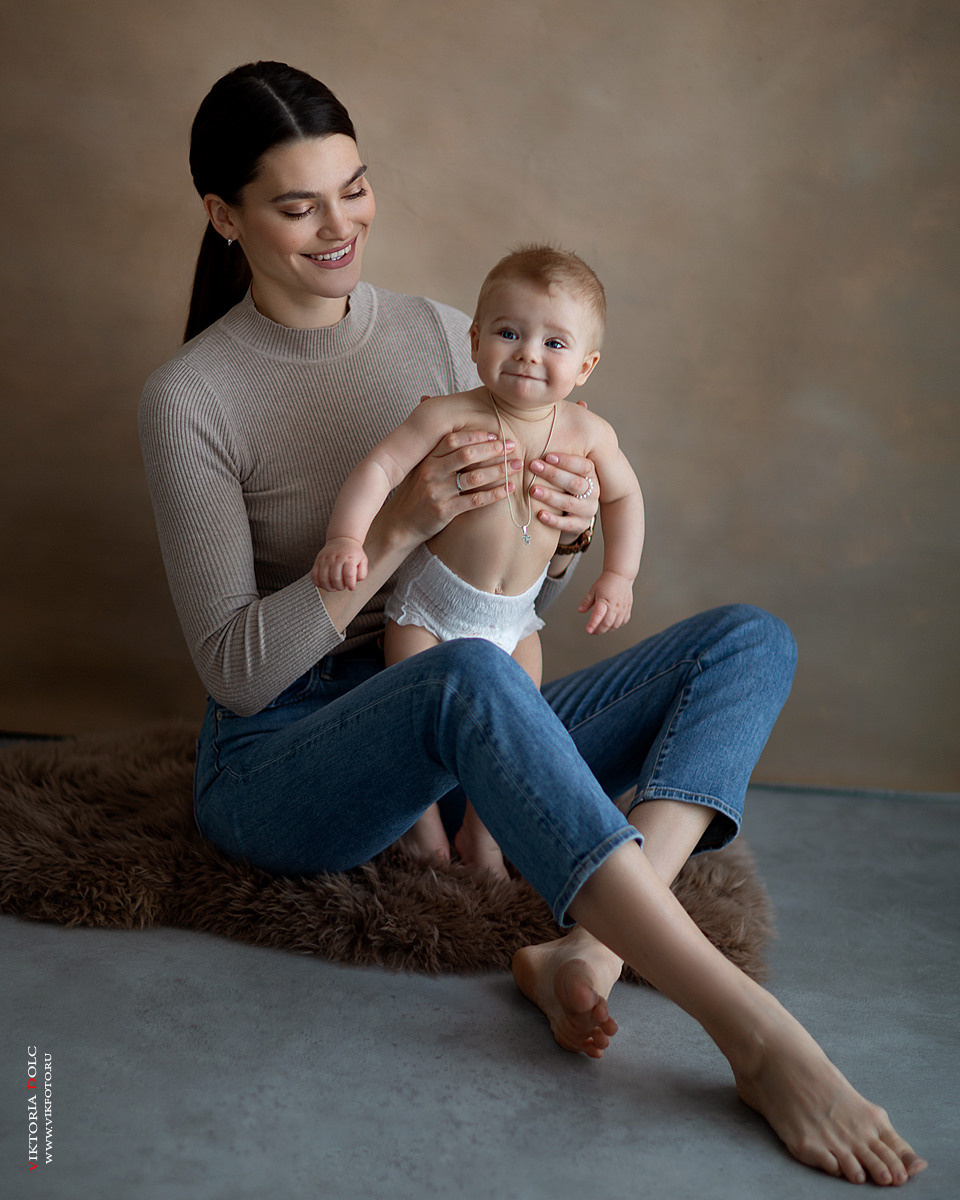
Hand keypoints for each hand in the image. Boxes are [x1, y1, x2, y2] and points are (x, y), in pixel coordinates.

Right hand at [312, 537, 367, 590]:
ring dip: (329, 587)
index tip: (351, 587)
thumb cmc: (352, 553)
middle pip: (335, 578)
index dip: (350, 584)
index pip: (349, 574)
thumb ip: (362, 573)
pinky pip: (314, 575)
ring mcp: (326, 559)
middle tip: (342, 587)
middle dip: (340, 587)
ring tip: (334, 587)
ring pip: (324, 578)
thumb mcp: (363, 561)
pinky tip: (325, 584)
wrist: (342, 540)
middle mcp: (336, 558)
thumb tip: (354, 582)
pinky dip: (319, 583)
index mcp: (349, 558)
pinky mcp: (318, 561)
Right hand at [379, 429, 519, 544]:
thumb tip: (450, 427)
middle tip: (512, 447)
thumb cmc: (413, 493)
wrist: (399, 524)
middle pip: (466, 455)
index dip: (476, 435)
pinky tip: (508, 489)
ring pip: (474, 478)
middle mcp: (430, 473)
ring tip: (516, 466)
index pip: (453, 440)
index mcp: (426, 459)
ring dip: (499, 470)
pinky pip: (475, 501)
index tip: (495, 435)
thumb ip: (435, 451)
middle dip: (492, 449)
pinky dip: (495, 494)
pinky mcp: (444, 511)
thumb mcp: (418, 468)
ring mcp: (437, 492)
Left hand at [528, 450, 599, 538]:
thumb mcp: (564, 467)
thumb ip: (557, 455)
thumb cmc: (562, 482)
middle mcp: (592, 492)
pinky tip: (539, 514)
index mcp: (591, 475)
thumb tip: (545, 427)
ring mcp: (587, 510)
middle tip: (533, 466)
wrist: (573, 512)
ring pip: (569, 503)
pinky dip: (553, 520)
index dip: (566, 461)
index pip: (584, 466)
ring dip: (550, 496)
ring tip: (532, 490)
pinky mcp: (580, 525)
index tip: (547, 456)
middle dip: (553, 474)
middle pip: (575, 483)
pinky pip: (567, 524)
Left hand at [578, 570, 633, 634]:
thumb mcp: (593, 590)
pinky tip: (611, 624)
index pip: (598, 615)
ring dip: (607, 629)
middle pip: (607, 623)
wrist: (620, 576)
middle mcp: (614, 605)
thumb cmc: (607, 582)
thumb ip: (586, 602)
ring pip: (615, 625)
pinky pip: (623, 622)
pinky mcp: (627, 609)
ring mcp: (622, 608)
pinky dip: (616, 625)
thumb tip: (580, 610)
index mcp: (604, 600)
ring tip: (600, 628)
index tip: (589, 630)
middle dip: (598, 630)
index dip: (593, 624)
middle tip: (592, 631)